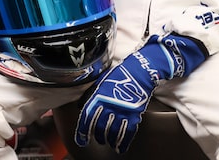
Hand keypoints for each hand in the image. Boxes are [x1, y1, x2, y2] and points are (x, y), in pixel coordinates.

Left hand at [74, 34, 207, 151]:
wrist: (138, 71)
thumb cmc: (118, 75)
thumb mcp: (99, 82)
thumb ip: (90, 95)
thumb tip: (80, 106)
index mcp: (98, 96)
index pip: (87, 118)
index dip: (82, 131)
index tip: (81, 140)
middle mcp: (109, 105)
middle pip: (99, 128)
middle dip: (97, 136)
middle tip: (97, 139)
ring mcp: (122, 111)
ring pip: (112, 133)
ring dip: (109, 140)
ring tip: (107, 142)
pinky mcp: (134, 115)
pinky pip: (127, 133)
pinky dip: (122, 143)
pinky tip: (119, 147)